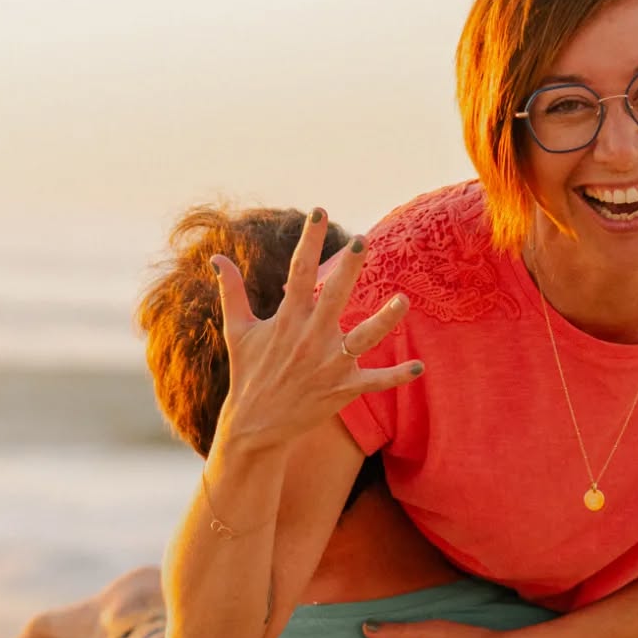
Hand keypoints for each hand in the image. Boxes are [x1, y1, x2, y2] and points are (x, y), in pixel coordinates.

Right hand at [211, 209, 422, 453]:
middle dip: (348, 269)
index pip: (299, 271)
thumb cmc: (248, 373)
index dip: (309, 240)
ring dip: (384, 321)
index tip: (319, 211)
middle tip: (363, 241)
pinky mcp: (342, 389)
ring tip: (403, 301)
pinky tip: (419, 368)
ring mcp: (328, 364)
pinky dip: (396, 376)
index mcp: (287, 319)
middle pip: (334, 297)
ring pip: (363, 338)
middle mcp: (310, 338)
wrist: (255, 426)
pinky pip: (375, 381)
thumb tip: (217, 257)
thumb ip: (232, 291)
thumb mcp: (238, 330)